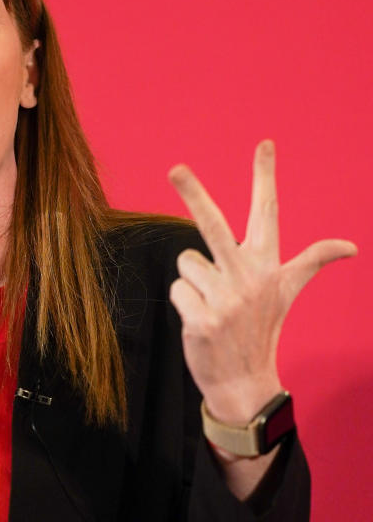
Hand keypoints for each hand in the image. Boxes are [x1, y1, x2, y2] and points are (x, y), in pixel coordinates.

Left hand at [167, 139, 357, 423]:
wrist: (245, 380)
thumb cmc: (261, 328)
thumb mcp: (287, 292)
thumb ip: (312, 262)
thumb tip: (351, 246)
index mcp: (267, 265)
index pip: (266, 212)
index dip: (265, 176)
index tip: (264, 143)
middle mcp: (248, 277)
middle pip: (214, 224)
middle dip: (193, 193)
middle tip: (175, 167)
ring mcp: (225, 299)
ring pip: (186, 262)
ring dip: (193, 282)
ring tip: (212, 305)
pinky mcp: (202, 320)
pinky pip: (177, 290)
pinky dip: (184, 304)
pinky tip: (202, 322)